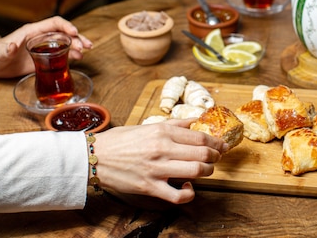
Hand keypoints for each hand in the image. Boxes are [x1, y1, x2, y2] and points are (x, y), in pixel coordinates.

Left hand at [0, 16, 92, 78]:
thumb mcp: (0, 52)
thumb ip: (6, 49)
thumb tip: (12, 45)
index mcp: (33, 31)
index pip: (54, 23)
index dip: (66, 25)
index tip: (74, 32)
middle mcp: (42, 37)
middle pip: (64, 33)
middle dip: (77, 37)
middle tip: (85, 46)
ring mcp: (45, 47)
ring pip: (66, 42)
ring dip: (78, 45)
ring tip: (86, 51)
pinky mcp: (46, 58)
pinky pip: (63, 54)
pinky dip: (73, 55)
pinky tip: (79, 58)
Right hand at [94, 119, 227, 203]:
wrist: (94, 157)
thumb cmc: (120, 140)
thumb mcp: (147, 126)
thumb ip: (174, 124)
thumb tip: (195, 121)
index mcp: (162, 131)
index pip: (200, 137)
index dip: (216, 143)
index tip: (222, 146)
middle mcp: (162, 149)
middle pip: (203, 153)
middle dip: (216, 157)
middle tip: (217, 158)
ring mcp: (157, 169)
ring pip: (196, 171)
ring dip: (207, 172)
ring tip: (205, 170)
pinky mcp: (150, 187)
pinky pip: (178, 195)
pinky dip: (189, 193)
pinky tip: (188, 187)